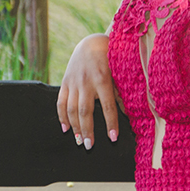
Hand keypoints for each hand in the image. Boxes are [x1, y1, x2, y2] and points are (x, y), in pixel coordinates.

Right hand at [57, 33, 119, 149]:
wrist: (90, 44)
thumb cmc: (109, 60)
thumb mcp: (118, 73)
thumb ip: (121, 93)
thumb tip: (129, 113)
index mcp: (103, 79)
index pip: (108, 106)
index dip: (111, 123)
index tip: (113, 138)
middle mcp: (86, 81)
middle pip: (85, 111)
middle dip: (87, 130)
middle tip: (90, 146)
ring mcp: (73, 82)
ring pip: (71, 109)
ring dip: (75, 127)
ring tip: (79, 141)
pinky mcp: (65, 82)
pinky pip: (60, 102)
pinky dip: (62, 116)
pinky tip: (65, 129)